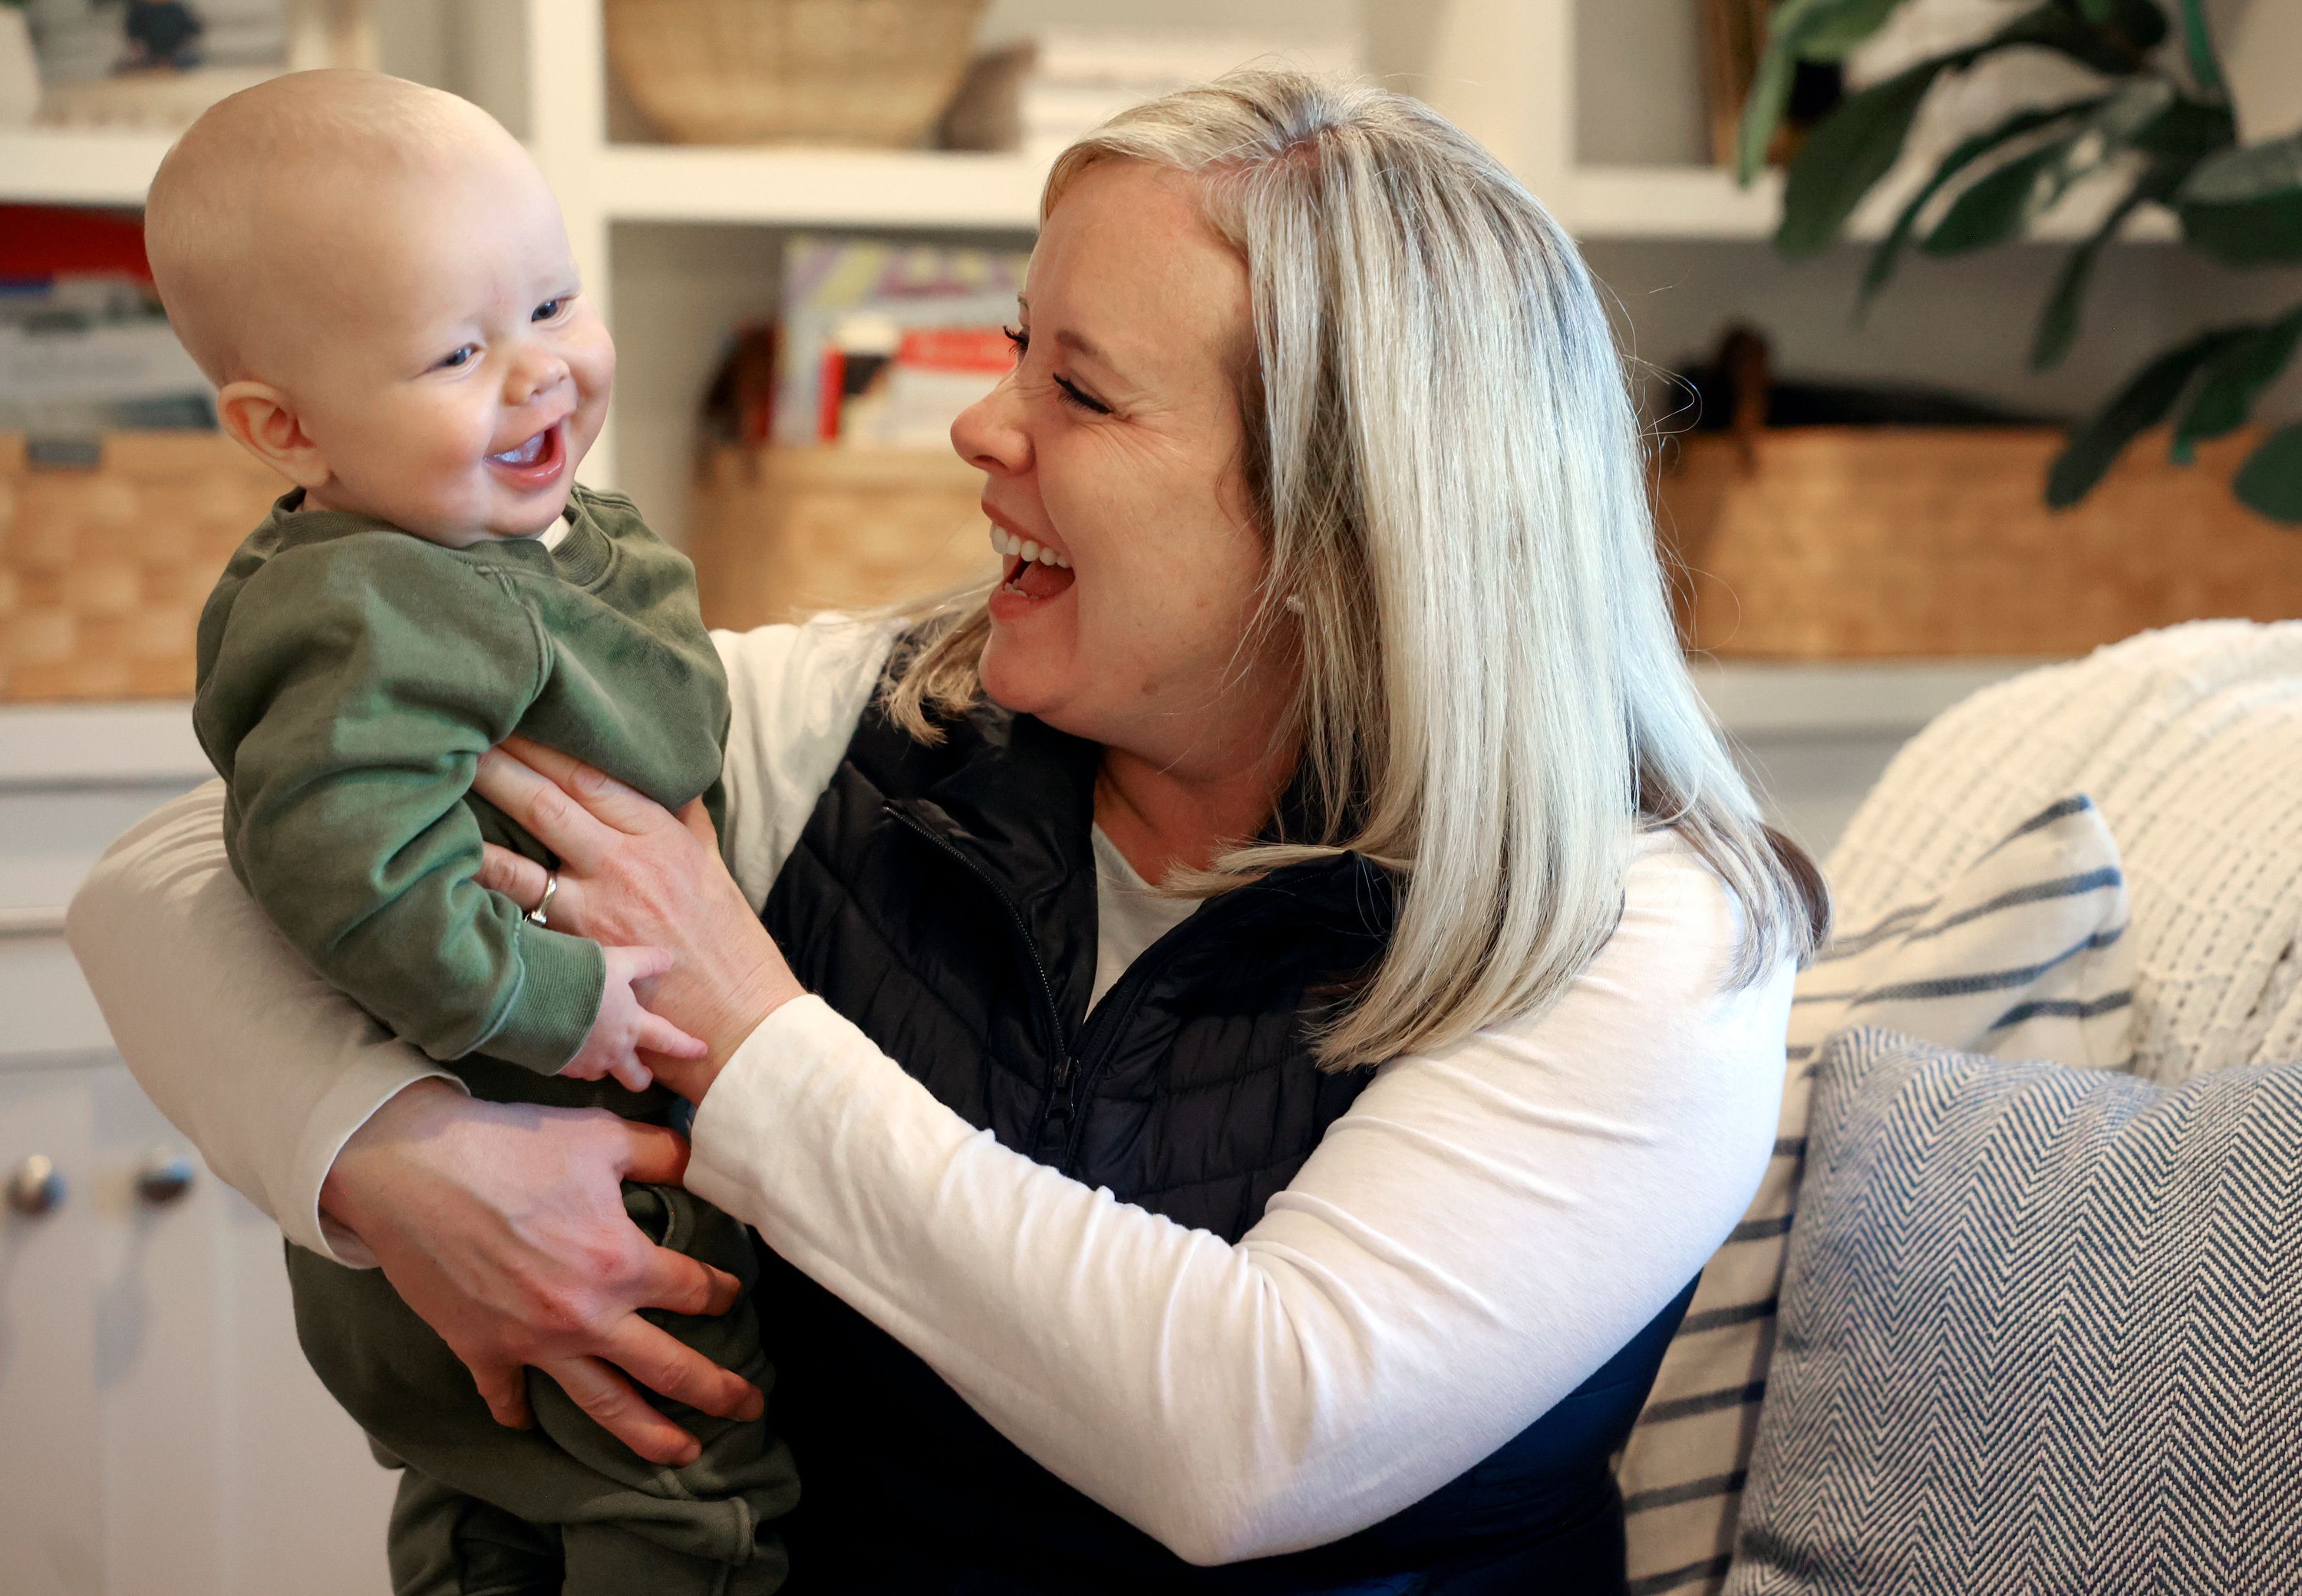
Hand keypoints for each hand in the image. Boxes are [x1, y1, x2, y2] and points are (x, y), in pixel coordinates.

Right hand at [319, 1078, 765, 1464]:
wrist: (407, 1170)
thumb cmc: (506, 1145)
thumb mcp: (599, 1135)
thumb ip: (661, 1152)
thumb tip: (702, 1156)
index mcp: (620, 1263)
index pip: (694, 1291)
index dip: (722, 1292)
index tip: (732, 1295)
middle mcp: (585, 1316)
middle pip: (667, 1369)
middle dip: (716, 1392)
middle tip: (748, 1408)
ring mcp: (532, 1343)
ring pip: (604, 1405)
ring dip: (647, 1435)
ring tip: (682, 1454)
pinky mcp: (481, 1351)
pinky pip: (507, 1397)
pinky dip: (520, 1414)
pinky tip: (531, 1426)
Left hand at [472, 734, 806, 1103]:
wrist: (738, 1016)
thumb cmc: (726, 942)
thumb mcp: (712, 866)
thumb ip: (684, 818)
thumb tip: (669, 777)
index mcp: (660, 835)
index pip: (592, 774)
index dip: (545, 743)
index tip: (511, 713)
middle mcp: (625, 864)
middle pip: (547, 802)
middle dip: (498, 764)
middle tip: (452, 731)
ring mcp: (594, 912)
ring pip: (517, 864)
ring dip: (470, 831)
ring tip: (426, 801)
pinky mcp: (574, 956)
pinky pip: (514, 924)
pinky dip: (479, 902)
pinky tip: (438, 881)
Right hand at [558, 945, 707, 1093]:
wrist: (527, 997)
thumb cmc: (581, 977)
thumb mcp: (617, 961)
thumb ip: (645, 962)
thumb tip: (669, 960)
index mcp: (632, 1027)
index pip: (668, 1040)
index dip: (687, 1046)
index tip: (702, 1052)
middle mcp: (611, 1053)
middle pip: (635, 1077)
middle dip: (642, 1077)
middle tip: (644, 1072)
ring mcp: (582, 1064)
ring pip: (602, 1074)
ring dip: (606, 1065)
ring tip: (600, 1050)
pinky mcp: (556, 1068)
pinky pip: (573, 1070)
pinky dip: (577, 1061)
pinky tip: (569, 1045)